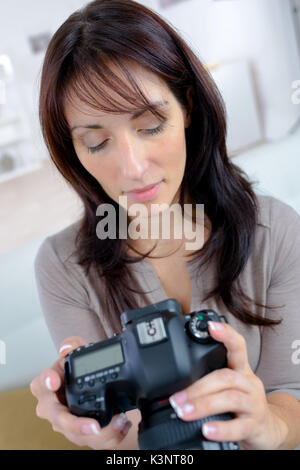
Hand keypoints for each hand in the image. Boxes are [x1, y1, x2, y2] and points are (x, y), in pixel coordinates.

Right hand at [30, 336, 132, 449]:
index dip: (45, 382)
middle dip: (75, 424)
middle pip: (58, 419)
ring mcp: (68, 425)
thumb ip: (73, 345)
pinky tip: (122, 425)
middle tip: (93, 425)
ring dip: (101, 433)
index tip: (55, 381)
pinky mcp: (83, 436)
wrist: (99, 390)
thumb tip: (66, 348)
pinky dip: (112, 436)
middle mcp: (55, 408)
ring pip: (79, 435)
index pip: (40, 384)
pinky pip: (95, 443)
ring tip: (119, 420)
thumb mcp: (79, 355)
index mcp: (49, 386)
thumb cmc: (82, 373)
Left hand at [168, 321, 286, 449]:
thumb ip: (207, 378)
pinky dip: (221, 428)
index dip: (226, 334)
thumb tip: (170, 382)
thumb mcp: (227, 387)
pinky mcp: (255, 426)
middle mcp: (249, 383)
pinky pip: (238, 427)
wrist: (267, 430)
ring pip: (230, 398)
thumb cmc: (240, 405)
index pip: (237, 346)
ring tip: (184, 412)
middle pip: (225, 377)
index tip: (210, 325)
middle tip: (176, 399)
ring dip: (204, 404)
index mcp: (240, 369)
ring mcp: (253, 404)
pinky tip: (206, 430)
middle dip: (198, 387)